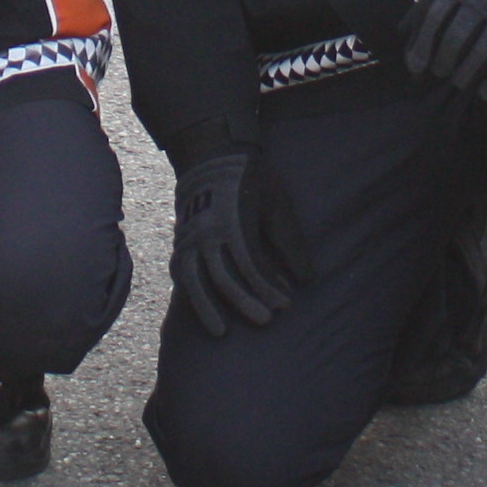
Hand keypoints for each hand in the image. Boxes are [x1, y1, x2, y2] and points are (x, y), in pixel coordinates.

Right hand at [169, 150, 308, 337]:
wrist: (211, 153)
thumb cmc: (251, 178)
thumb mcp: (276, 203)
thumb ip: (289, 241)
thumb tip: (306, 279)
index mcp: (233, 220)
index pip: (250, 264)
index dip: (268, 286)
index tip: (286, 303)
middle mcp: (206, 230)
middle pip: (223, 276)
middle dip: (244, 301)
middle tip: (265, 321)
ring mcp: (189, 235)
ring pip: (192, 279)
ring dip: (206, 307)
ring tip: (220, 333)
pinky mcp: (181, 240)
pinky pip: (181, 271)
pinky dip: (190, 293)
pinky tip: (201, 310)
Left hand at [402, 0, 486, 100]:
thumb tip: (403, 29)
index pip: (431, 20)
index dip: (420, 47)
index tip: (415, 67)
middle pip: (453, 40)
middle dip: (442, 62)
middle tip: (440, 71)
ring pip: (479, 54)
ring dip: (464, 74)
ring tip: (459, 81)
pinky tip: (486, 93)